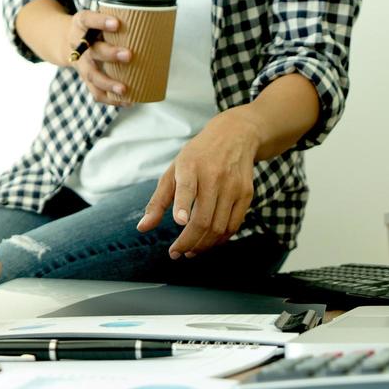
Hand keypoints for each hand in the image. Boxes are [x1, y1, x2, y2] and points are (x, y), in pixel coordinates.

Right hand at [66, 10, 132, 106]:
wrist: (71, 43)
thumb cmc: (94, 29)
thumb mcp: (99, 19)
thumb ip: (117, 21)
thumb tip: (150, 27)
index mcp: (82, 25)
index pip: (88, 20)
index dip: (100, 22)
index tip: (116, 23)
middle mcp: (80, 46)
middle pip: (94, 51)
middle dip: (110, 54)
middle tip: (129, 55)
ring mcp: (82, 65)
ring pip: (93, 76)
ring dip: (108, 84)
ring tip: (124, 89)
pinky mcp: (87, 80)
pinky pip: (97, 93)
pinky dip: (112, 99)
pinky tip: (127, 101)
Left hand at [138, 109, 261, 258]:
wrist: (235, 135)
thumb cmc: (198, 156)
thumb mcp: (174, 170)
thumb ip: (158, 201)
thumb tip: (142, 228)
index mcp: (191, 166)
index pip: (187, 187)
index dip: (183, 205)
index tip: (179, 222)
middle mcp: (214, 175)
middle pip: (203, 218)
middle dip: (188, 242)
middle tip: (177, 253)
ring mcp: (233, 186)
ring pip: (218, 227)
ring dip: (203, 245)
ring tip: (190, 251)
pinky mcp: (246, 194)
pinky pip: (233, 226)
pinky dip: (220, 240)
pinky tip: (208, 243)